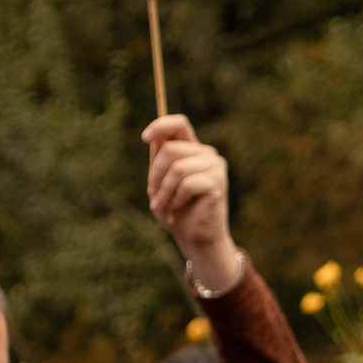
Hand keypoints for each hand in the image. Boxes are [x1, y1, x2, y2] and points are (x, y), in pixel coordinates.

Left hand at [143, 115, 241, 295]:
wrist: (197, 239)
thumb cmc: (178, 212)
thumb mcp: (161, 183)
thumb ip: (158, 161)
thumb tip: (153, 139)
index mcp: (194, 151)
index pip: (179, 124)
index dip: (161, 126)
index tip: (144, 138)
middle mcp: (208, 155)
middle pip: (171, 149)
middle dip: (155, 173)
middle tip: (152, 195)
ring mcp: (216, 168)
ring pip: (177, 167)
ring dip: (164, 190)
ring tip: (162, 205)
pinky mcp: (218, 183)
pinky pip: (187, 183)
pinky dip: (176, 198)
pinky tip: (178, 207)